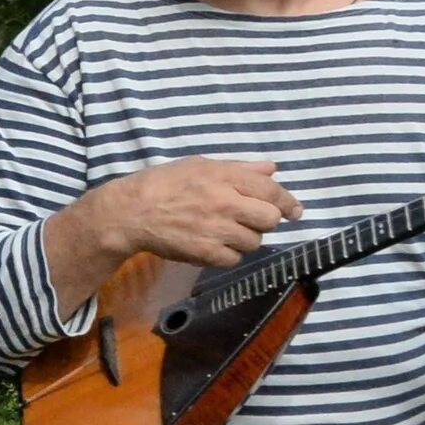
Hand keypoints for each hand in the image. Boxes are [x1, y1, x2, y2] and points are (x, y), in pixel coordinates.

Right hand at [43, 157, 301, 318]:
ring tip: (226, 231)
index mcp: (224, 177)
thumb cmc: (164, 183)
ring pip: (254, 241)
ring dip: (246, 238)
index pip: (271, 191)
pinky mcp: (206, 253)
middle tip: (250, 219)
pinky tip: (214, 244)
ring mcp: (216, 230)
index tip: (293, 210)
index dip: (287, 201)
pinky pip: (234, 258)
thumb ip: (239, 168)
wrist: (130, 213)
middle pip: (269, 219)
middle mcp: (225, 203)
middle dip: (265, 220)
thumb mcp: (200, 165)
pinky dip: (229, 254)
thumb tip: (272, 169)